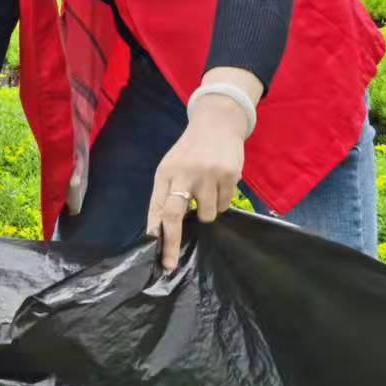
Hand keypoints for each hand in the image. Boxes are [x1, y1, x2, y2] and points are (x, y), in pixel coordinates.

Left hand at [147, 96, 247, 271]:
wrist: (217, 123)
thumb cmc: (189, 152)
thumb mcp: (171, 168)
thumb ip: (165, 195)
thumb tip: (159, 229)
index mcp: (165, 173)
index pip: (158, 208)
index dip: (157, 232)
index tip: (156, 255)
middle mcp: (184, 173)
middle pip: (175, 215)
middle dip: (172, 242)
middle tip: (171, 263)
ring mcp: (208, 174)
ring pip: (207, 215)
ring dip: (206, 212)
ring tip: (206, 193)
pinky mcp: (230, 175)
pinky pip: (225, 205)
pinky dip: (221, 201)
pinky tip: (218, 184)